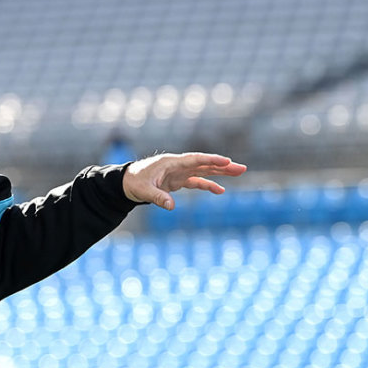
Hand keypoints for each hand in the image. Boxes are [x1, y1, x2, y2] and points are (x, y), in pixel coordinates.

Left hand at [122, 152, 246, 209]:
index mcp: (172, 163)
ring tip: (237, 173)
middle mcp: (179, 165)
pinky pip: (197, 181)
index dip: (211, 160)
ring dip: (220, 172)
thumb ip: (158, 197)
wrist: (126, 182)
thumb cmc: (134, 182)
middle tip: (241, 168)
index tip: (226, 161)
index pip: (196, 160)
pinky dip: (208, 185)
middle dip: (223, 166)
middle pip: (205, 164)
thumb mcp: (144, 191)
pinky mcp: (178, 180)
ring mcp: (180, 172)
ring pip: (204, 171)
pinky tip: (220, 190)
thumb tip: (171, 207)